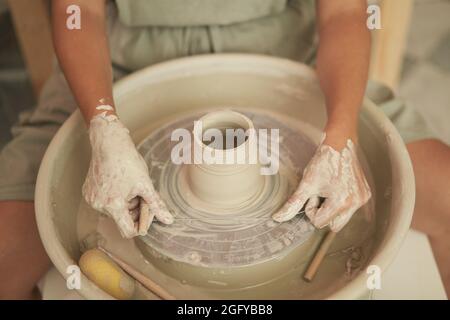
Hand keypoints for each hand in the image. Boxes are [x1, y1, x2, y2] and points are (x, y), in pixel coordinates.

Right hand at [82, 112, 172, 237]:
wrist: (109, 143)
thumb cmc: (127, 162)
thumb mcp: (146, 184)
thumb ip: (156, 205)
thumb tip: (168, 220)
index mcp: (114, 206)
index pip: (128, 231)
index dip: (141, 225)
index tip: (147, 212)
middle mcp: (99, 206)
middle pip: (122, 220)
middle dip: (134, 210)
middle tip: (141, 194)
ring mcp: (91, 199)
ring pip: (114, 211)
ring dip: (125, 204)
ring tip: (130, 187)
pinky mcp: (88, 192)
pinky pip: (105, 202)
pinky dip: (114, 197)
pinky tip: (119, 184)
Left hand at [272, 136, 370, 231]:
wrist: (339, 144)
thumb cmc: (323, 162)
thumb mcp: (306, 183)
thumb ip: (293, 203)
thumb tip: (278, 218)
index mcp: (341, 202)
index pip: (320, 222)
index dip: (312, 210)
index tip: (313, 195)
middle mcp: (355, 203)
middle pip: (333, 225)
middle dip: (323, 213)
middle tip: (321, 194)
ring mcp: (362, 199)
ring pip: (342, 218)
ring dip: (332, 209)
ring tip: (329, 190)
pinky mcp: (365, 195)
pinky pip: (350, 208)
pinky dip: (341, 203)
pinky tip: (337, 188)